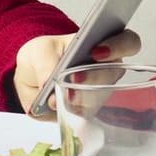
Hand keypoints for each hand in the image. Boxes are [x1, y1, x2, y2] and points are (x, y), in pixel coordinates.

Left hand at [13, 29, 142, 117]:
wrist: (28, 77)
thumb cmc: (42, 56)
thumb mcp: (39, 51)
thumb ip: (46, 66)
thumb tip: (52, 91)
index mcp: (101, 43)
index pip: (127, 42)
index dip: (120, 46)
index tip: (97, 52)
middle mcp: (106, 67)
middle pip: (116, 73)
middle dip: (96, 76)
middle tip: (76, 78)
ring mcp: (99, 91)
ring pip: (102, 96)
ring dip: (83, 97)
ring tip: (64, 95)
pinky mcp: (87, 110)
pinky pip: (86, 114)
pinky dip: (71, 110)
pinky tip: (59, 105)